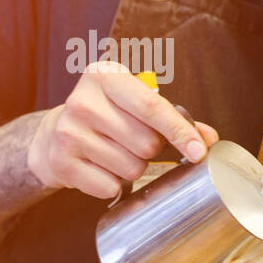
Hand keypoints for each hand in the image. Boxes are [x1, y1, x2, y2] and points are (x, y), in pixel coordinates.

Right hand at [27, 60, 219, 199]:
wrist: (53, 135)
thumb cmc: (107, 116)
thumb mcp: (135, 104)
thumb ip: (174, 118)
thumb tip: (209, 139)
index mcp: (104, 76)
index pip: (151, 106)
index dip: (180, 131)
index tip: (200, 152)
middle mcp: (82, 101)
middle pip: (146, 142)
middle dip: (152, 150)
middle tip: (135, 142)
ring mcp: (68, 132)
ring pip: (131, 167)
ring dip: (134, 167)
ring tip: (115, 153)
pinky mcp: (62, 162)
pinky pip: (110, 186)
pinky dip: (114, 184)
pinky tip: (101, 167)